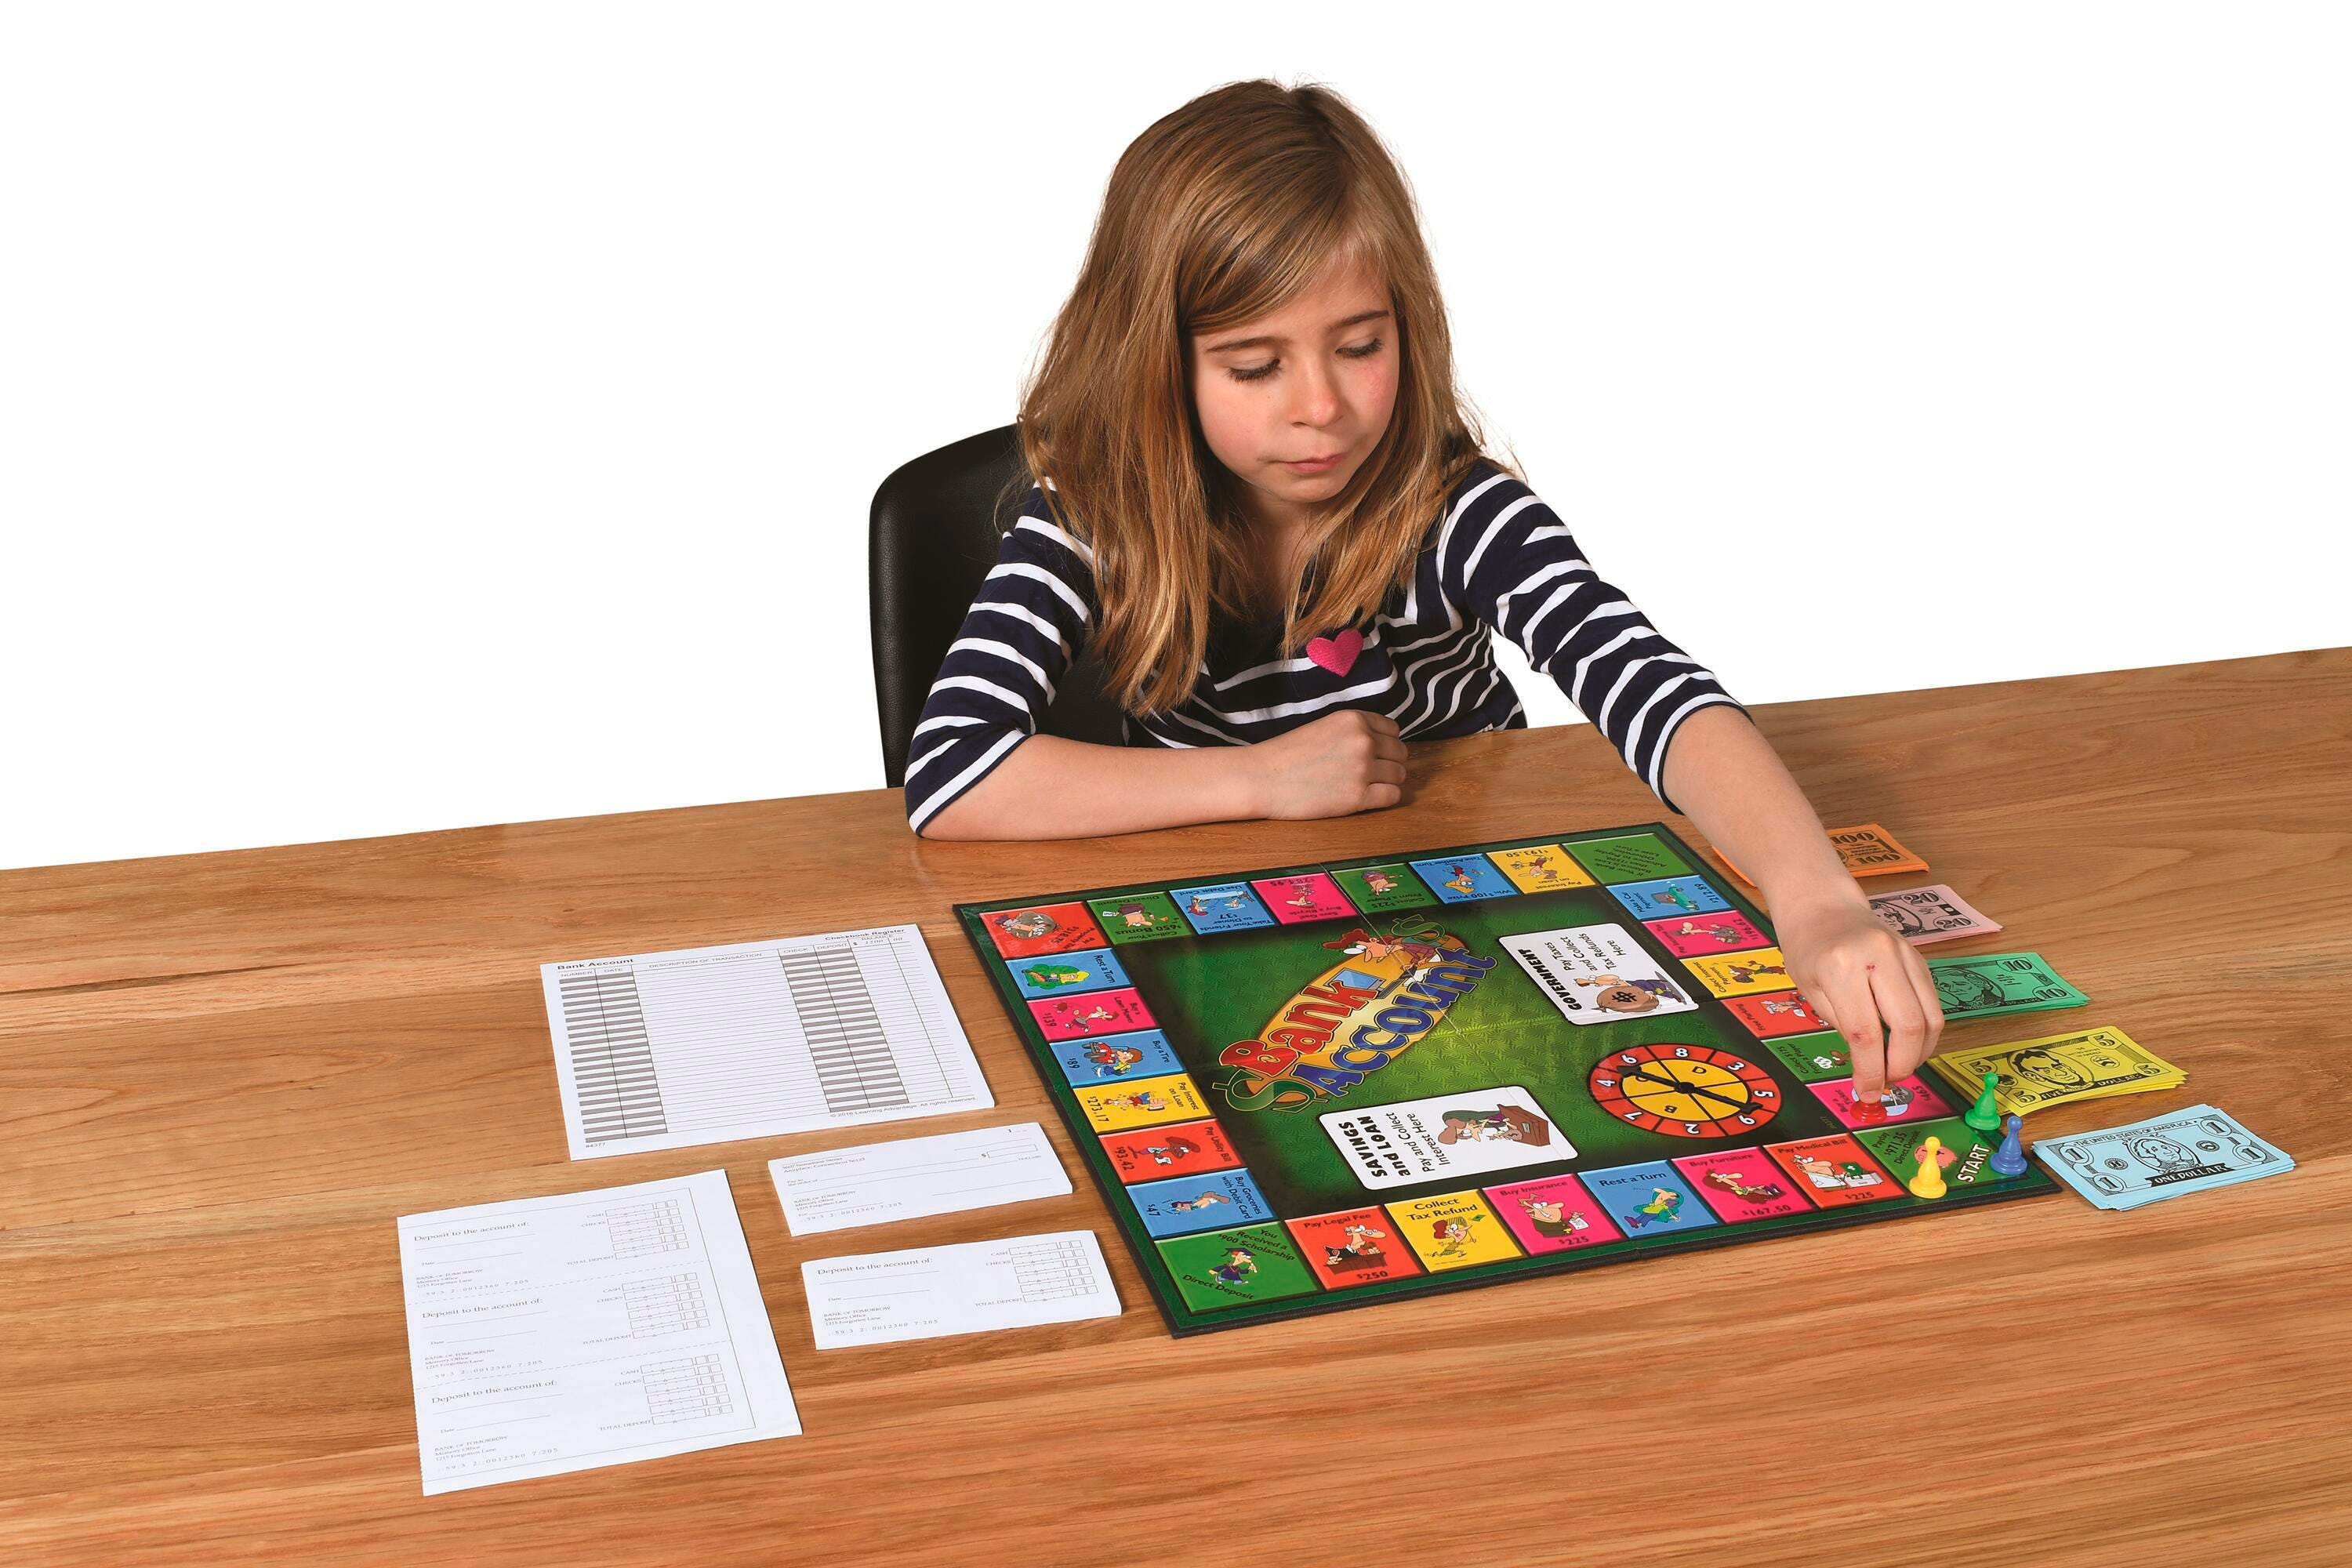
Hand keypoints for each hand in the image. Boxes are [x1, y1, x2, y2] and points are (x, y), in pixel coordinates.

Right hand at [1245, 709, 1406, 819]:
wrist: (1262, 778)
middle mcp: (1363, 740)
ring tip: (1363, 786)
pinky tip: (1364, 798)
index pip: (1393, 730)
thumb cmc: (1286, 754)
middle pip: (1400, 753)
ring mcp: (1362, 769)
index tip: (1372, 754)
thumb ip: (1353, 731)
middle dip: (1388, 763)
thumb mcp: (1325, 727)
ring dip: (1387, 782)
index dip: (1385, 744)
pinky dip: (1384, 798)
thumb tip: (1381, 745)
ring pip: (1400, 775)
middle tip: (1367, 773)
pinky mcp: (1358, 797)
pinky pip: (1393, 796)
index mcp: (1354, 719)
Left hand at [1770, 885, 1944, 1100]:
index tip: (1868, 1092)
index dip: (1871, 1071)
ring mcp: (1905, 955)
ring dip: (1920, 1053)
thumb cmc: (1808, 946)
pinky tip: (1908, 1044)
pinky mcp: (1920, 958)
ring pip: (1931, 1018)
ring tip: (1898, 1066)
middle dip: (1902, 1065)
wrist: (1823, 904)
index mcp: (1841, 966)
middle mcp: (1879, 957)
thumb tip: (1870, 1065)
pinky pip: (1933, 1003)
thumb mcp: (1810, 989)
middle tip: (1887, 1081)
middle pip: (1909, 1027)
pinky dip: (1925, 1032)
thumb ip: (1842, 1024)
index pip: (1866, 1033)